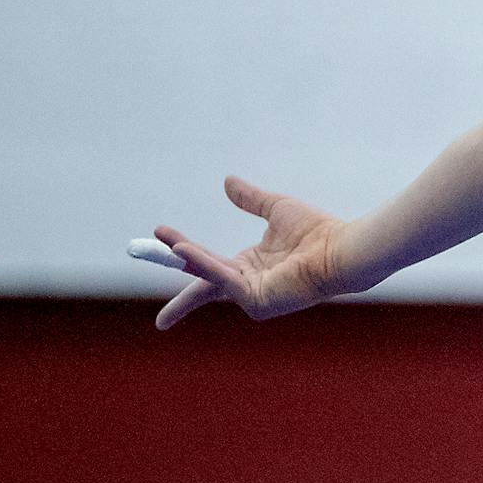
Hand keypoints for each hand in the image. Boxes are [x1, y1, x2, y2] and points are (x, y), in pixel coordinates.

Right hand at [151, 175, 348, 328]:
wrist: (340, 248)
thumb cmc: (317, 232)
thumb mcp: (276, 208)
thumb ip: (250, 199)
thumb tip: (227, 181)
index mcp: (250, 266)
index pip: (207, 262)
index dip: (182, 250)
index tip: (159, 233)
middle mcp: (247, 284)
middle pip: (200, 275)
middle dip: (174, 261)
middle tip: (142, 246)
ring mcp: (250, 296)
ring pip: (209, 276)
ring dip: (187, 261)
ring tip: (166, 244)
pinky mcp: (255, 301)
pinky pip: (223, 280)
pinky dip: (204, 266)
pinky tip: (185, 251)